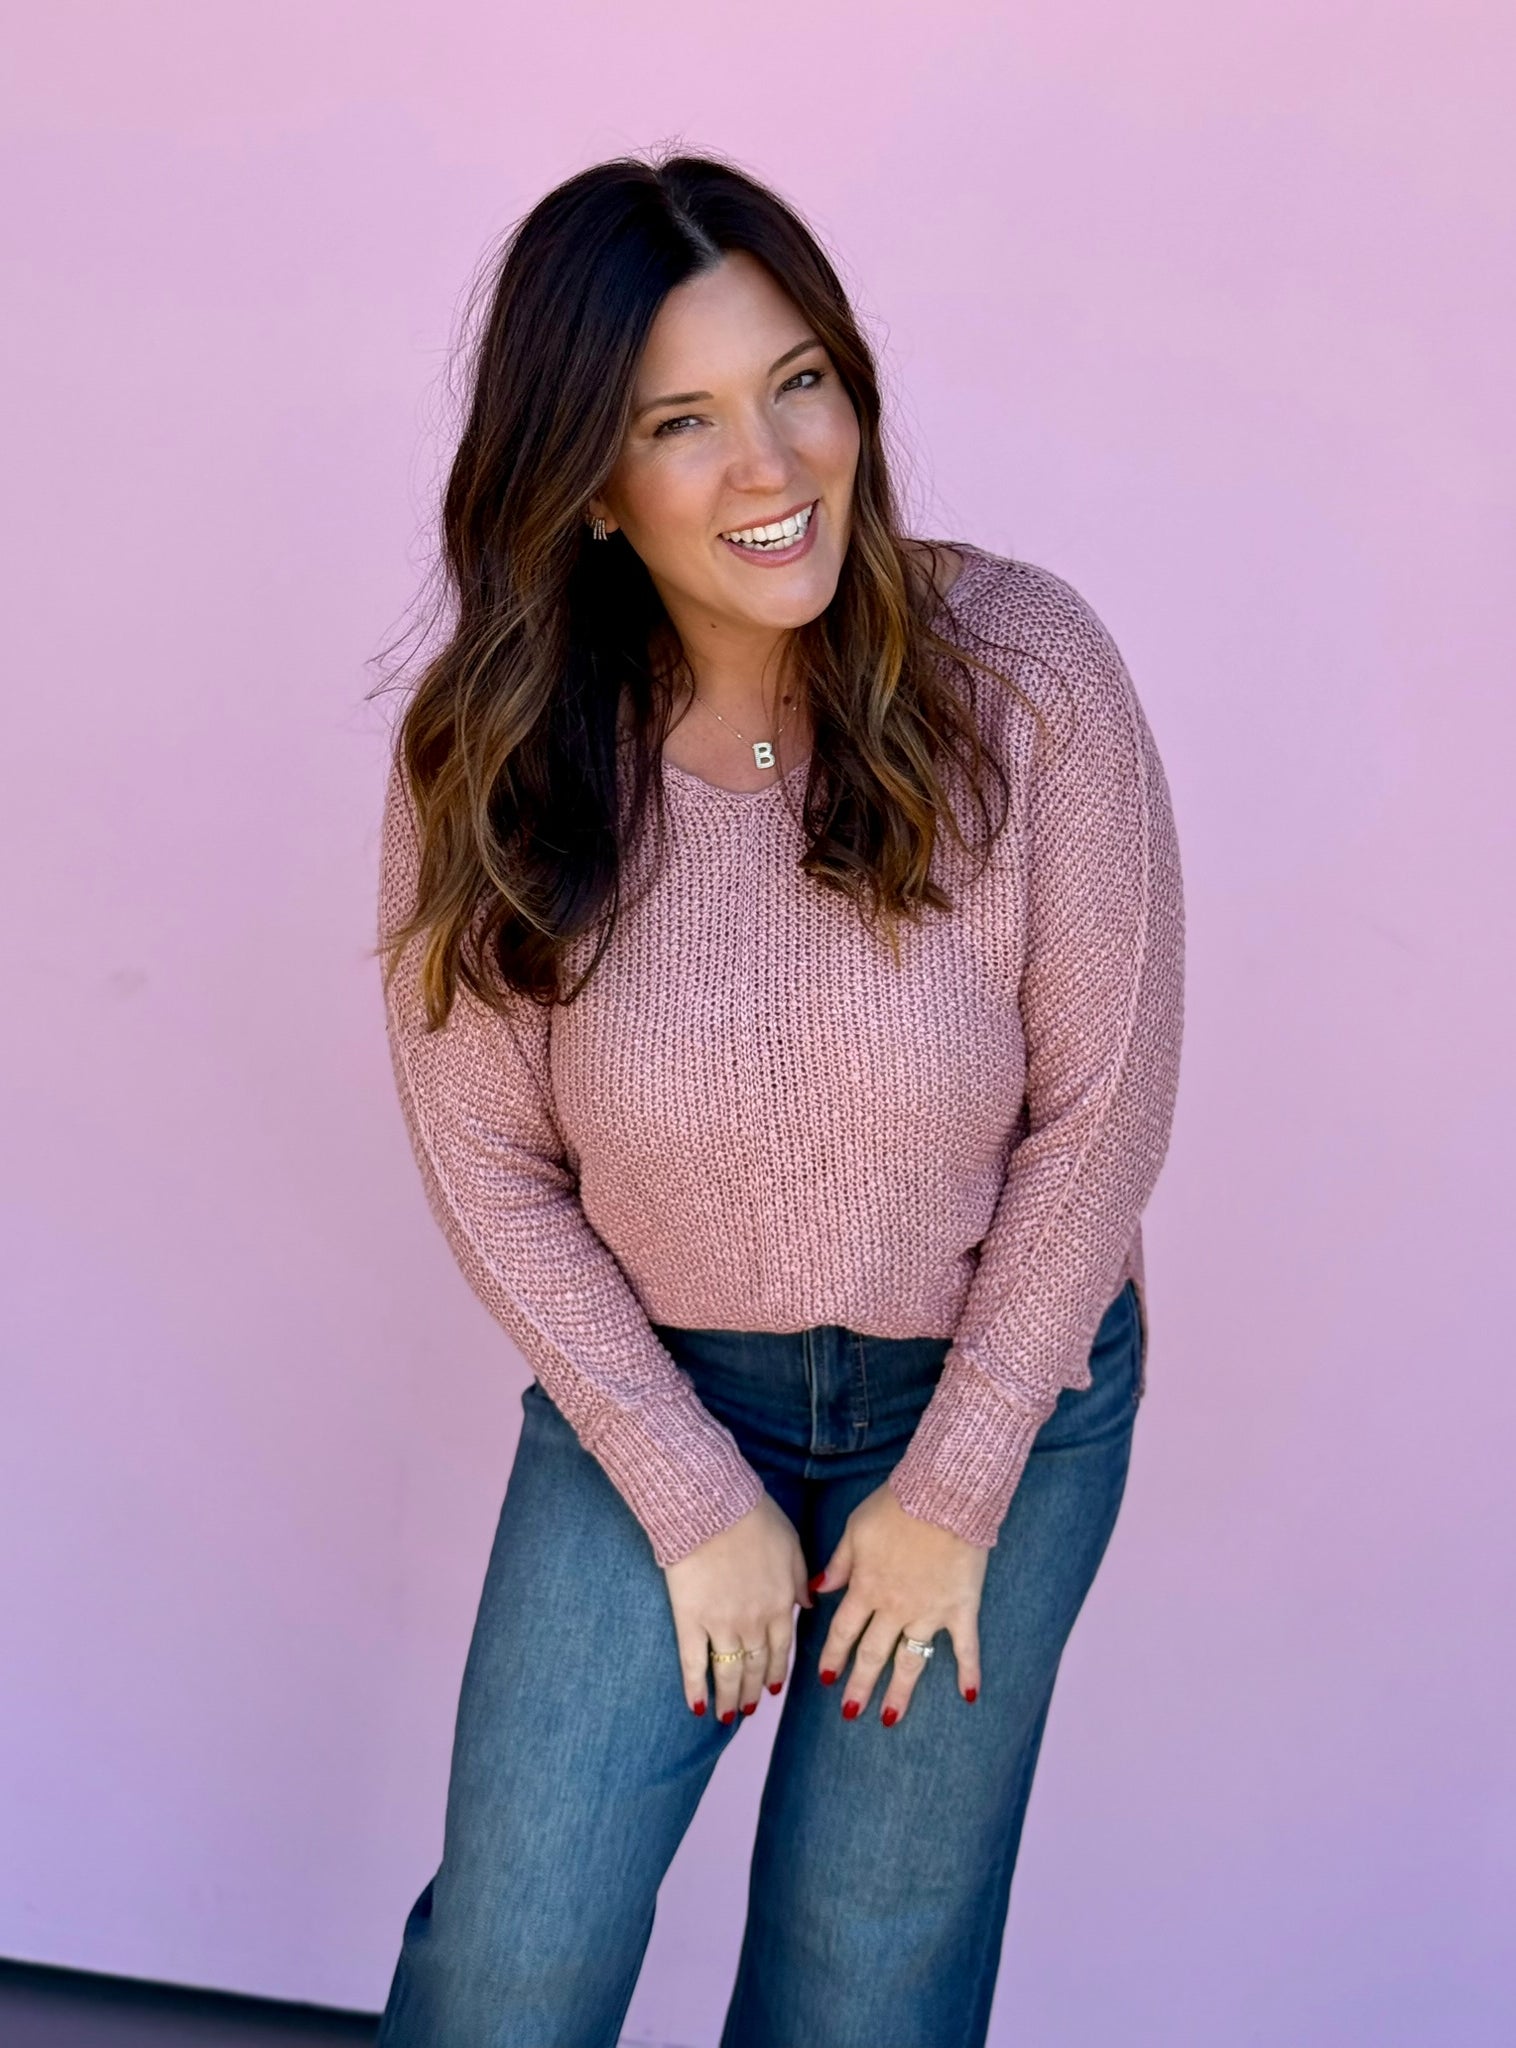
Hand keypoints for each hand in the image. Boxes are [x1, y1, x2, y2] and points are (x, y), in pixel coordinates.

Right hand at [664, 1492, 812, 1724]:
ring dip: (730, 1697)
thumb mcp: (792, 1543)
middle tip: (750, 1708)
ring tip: (728, 1716)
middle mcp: (754, 1622)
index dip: (778, 1671)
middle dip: (754, 1691)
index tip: (774, 1689)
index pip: (782, 1648)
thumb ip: (801, 1579)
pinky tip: (696, 1706)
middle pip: (756, 1666)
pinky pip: (693, 1663)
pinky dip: (695, 1687)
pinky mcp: (690, 1620)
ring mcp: (721, 1625)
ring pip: (728, 1672)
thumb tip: (809, 1604)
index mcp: (780, 1603)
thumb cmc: (753, 1516)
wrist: (712, 1506)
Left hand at [813, 1483, 987, 1725]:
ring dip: (900, 1692)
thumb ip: (838, 1564)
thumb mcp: (854, 1529)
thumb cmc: (896, 1504)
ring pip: (911, 1661)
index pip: (843, 1632)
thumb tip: (817, 1591)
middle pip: (873, 1654)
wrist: (943, 1493)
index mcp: (866, 1587)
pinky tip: (969, 1696)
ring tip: (889, 1718)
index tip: (826, 1679)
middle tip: (850, 1713)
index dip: (833, 1657)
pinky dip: (969, 1672)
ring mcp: (929, 1611)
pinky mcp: (961, 1607)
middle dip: (859, 1685)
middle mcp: (895, 1607)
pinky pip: (966, 1647)